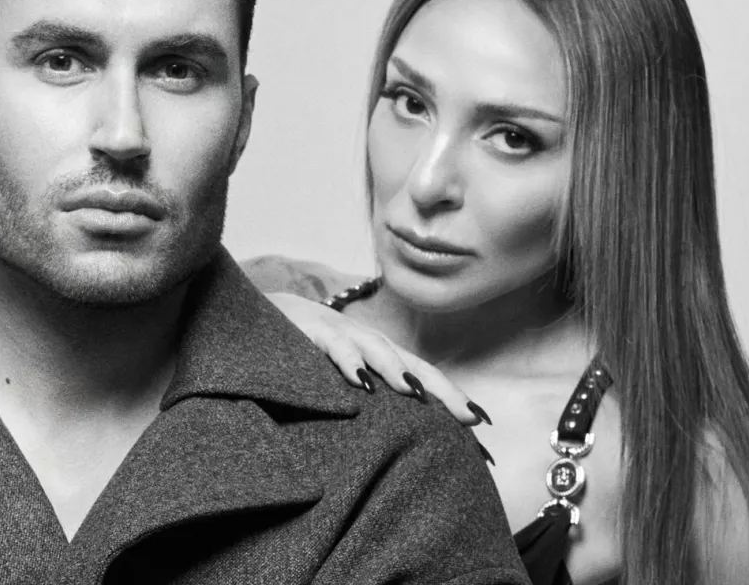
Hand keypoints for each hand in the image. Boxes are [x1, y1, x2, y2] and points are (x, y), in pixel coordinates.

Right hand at [265, 292, 487, 426]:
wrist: (265, 310)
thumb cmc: (312, 352)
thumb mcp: (344, 375)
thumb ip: (371, 400)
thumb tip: (403, 437)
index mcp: (383, 356)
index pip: (426, 377)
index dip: (454, 398)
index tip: (483, 426)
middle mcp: (371, 343)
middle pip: (415, 365)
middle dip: (443, 390)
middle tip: (469, 418)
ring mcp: (345, 334)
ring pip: (378, 351)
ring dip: (398, 370)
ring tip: (416, 392)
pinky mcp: (314, 331)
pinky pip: (335, 346)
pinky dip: (348, 360)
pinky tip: (358, 379)